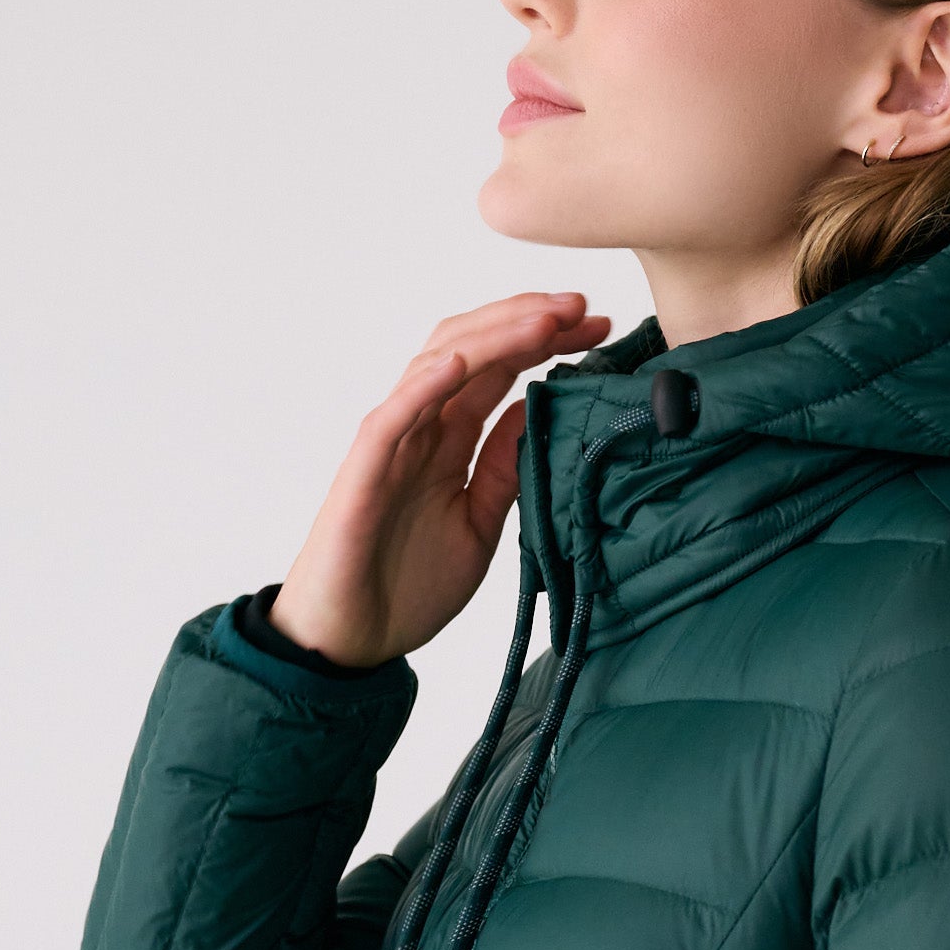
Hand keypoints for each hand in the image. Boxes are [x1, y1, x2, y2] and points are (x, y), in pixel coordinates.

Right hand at [269, 290, 611, 666]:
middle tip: (583, 306)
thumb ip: (504, 470)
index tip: (597, 327)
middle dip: (527, 320)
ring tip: (544, 319)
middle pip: (473, 350)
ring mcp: (389, 445)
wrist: (352, 642)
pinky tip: (463, 362)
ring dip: (493, 337)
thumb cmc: (406, 586)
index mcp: (448, 440)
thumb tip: (538, 415)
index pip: (499, 370)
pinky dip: (426, 385)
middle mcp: (419, 429)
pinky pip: (392, 418)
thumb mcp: (481, 524)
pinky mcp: (362, 473)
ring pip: (437, 366)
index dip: (545, 340)